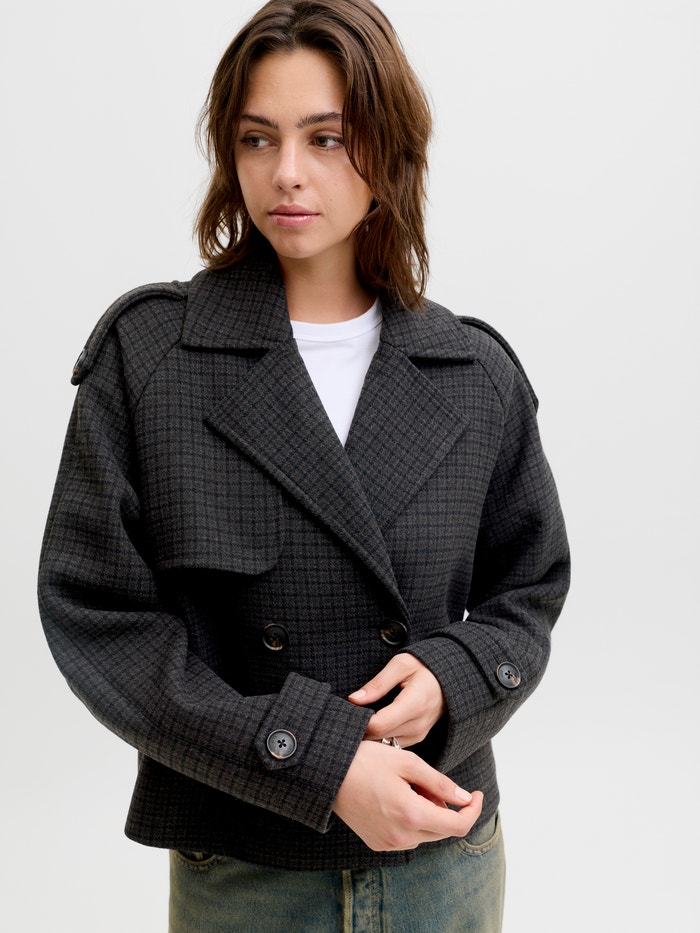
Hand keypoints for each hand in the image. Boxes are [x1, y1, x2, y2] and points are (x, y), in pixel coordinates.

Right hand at [332, 740, 482, 850]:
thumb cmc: (366, 761)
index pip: (458, 825)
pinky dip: (412, 820)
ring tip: (408, 786)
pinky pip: (407, 836)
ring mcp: (388, 844)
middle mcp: (401, 837)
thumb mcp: (408, 763)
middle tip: (428, 781)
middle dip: (446, 808)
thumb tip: (465, 798)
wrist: (328, 774)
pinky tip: (397, 798)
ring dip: (428, 813)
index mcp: (411, 815)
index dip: (473, 810)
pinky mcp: (378, 844)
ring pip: (426, 833)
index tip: (476, 794)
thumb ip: (440, 783)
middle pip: (443, 830)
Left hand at [348, 654, 445, 746]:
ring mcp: (419, 735)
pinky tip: (371, 725)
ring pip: (384, 744)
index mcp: (414, 704)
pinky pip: (392, 745)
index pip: (379, 725)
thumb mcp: (401, 665)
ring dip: (369, 735)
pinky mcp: (417, 739)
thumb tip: (353, 699)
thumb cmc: (423, 667)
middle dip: (360, 729)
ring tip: (358, 719)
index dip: (359, 721)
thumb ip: (378, 683)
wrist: (449, 679)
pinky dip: (379, 738)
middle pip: (379, 737)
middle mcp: (418, 725)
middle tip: (346, 716)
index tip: (347, 711)